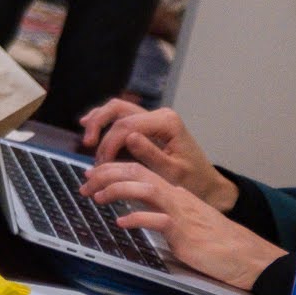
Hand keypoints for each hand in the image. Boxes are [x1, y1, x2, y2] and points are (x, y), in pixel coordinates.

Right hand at [77, 100, 231, 208]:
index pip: (127, 126)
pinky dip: (105, 121)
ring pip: (118, 109)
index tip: (102, 164)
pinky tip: (89, 125)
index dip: (109, 143)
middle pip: (119, 109)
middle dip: (99, 124)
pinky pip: (122, 116)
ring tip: (87, 137)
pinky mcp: (149, 125)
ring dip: (99, 120)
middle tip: (88, 144)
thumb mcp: (174, 173)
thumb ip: (151, 155)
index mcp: (167, 123)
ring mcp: (154, 118)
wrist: (208, 186)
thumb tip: (129, 137)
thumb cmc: (193, 182)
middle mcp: (160, 115)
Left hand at [77, 162, 282, 289]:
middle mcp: (176, 196)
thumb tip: (134, 206)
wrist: (246, 254)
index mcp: (174, 191)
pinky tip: (122, 222)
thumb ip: (161, 208)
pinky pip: (157, 220)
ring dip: (117, 190)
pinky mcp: (185, 232)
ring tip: (97, 197)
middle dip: (107, 174)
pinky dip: (137, 218)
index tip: (91, 174)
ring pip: (145, 189)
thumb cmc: (215, 239)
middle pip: (137, 173)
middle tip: (85, 183)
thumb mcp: (184, 217)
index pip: (139, 169)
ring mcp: (181, 212)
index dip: (112, 169)